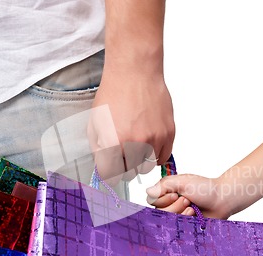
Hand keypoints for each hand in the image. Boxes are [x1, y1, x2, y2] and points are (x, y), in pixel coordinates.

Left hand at [89, 68, 174, 182]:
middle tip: (122, 153)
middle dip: (124, 166)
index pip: (111, 175)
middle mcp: (134, 144)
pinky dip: (155, 155)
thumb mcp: (95, 122)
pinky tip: (149, 144)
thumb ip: (98, 149)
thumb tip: (104, 168)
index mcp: (112, 142)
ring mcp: (154, 140)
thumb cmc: (113, 94)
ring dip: (140, 160)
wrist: (135, 73)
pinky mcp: (168, 134)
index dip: (109, 172)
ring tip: (136, 145)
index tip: (110, 168)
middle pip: (130, 173)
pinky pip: (163, 157)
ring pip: (147, 167)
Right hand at [146, 174, 232, 219]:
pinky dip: (185, 220)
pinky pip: (176, 227)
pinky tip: (194, 215)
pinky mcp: (184, 224)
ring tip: (191, 207)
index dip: (163, 200)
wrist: (222, 199)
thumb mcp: (182, 181)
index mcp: (167, 192)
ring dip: (179, 213)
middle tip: (186, 200)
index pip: (153, 200)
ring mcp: (177, 215)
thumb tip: (148, 192)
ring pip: (167, 220)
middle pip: (159, 212)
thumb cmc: (205, 188)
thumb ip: (163, 185)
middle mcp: (170, 204)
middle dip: (173, 206)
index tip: (175, 194)